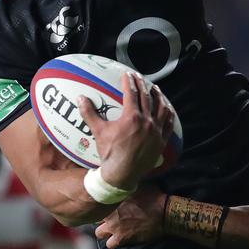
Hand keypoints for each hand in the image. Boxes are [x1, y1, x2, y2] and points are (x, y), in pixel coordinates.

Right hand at [79, 72, 172, 189]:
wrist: (122, 174)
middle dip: (143, 85)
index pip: (131, 94)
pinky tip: (167, 109)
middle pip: (146, 98)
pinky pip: (168, 124)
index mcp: (132, 117)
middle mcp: (147, 122)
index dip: (129, 82)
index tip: (127, 74)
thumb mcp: (98, 132)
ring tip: (156, 89)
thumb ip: (89, 113)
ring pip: (161, 109)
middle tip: (139, 77)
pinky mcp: (161, 141)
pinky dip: (168, 114)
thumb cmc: (109, 152)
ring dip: (159, 96)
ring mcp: (156, 131)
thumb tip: (80, 98)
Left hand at [96, 186, 168, 247]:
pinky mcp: (122, 239)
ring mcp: (114, 227)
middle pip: (94, 219)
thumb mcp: (138, 185)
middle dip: (100, 219)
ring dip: (105, 232)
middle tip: (109, 219)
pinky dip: (113, 242)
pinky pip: (110, 244)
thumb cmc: (153, 197)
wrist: (164, 213)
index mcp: (112, 200)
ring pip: (99, 234)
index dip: (100, 206)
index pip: (95, 203)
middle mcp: (109, 214)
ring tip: (114, 230)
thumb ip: (125, 185)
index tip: (105, 207)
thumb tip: (122, 178)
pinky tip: (120, 238)